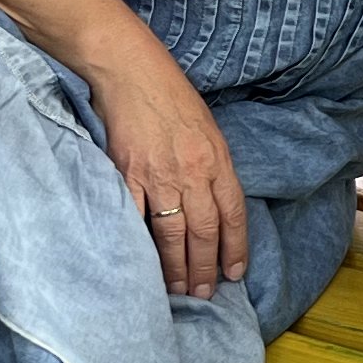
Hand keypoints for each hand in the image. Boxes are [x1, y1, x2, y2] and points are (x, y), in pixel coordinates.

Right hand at [82, 42, 246, 297]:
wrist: (130, 69)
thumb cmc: (169, 94)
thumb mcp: (206, 128)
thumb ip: (212, 166)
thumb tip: (214, 204)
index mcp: (217, 160)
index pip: (233, 214)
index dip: (235, 248)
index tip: (235, 274)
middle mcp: (192, 172)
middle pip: (204, 232)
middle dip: (206, 268)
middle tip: (204, 293)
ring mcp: (158, 175)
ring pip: (172, 233)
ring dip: (177, 267)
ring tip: (178, 289)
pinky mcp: (126, 174)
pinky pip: (136, 218)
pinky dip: (141, 244)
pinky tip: (142, 263)